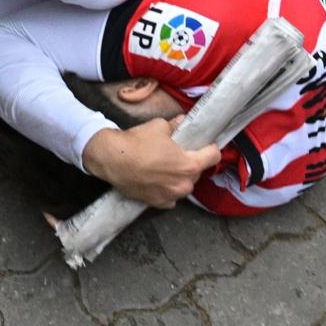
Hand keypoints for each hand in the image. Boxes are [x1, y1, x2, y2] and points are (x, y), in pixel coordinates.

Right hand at [81, 116, 220, 208]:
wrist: (112, 159)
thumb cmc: (138, 142)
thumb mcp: (159, 127)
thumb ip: (175, 126)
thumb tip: (182, 122)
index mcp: (189, 165)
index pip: (213, 156)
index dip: (210, 147)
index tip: (206, 144)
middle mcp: (184, 184)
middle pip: (197, 172)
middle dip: (190, 163)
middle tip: (178, 154)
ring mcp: (171, 196)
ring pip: (183, 185)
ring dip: (179, 177)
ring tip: (165, 168)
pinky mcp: (158, 204)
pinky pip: (170, 197)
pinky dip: (167, 189)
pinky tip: (157, 180)